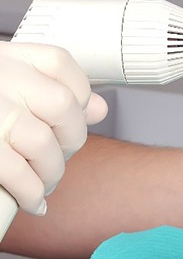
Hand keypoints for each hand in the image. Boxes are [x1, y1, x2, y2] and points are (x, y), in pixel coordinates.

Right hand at [0, 42, 107, 216]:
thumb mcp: (4, 83)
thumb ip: (48, 88)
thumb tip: (98, 107)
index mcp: (4, 56)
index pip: (60, 63)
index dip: (79, 92)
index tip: (76, 114)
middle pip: (63, 106)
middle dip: (72, 139)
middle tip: (60, 156)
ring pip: (43, 143)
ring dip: (52, 173)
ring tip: (45, 184)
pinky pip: (17, 173)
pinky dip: (31, 193)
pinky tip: (33, 202)